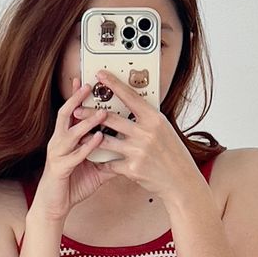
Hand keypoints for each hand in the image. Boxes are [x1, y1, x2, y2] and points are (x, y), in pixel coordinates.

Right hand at [33, 77, 118, 219]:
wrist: (54, 206)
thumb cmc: (72, 185)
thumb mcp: (95, 171)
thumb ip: (109, 160)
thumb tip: (128, 154)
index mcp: (66, 139)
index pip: (71, 113)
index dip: (76, 97)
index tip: (86, 82)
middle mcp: (59, 143)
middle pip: (65, 115)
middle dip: (76, 99)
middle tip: (89, 86)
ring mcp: (57, 155)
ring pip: (70, 132)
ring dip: (87, 122)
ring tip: (102, 113)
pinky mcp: (59, 169)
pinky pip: (74, 155)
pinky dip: (86, 146)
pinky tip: (98, 139)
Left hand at [87, 69, 203, 201]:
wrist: (180, 180)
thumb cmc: (173, 154)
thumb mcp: (164, 130)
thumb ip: (147, 119)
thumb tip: (133, 105)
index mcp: (154, 119)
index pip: (130, 96)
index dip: (113, 84)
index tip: (100, 75)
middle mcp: (146, 133)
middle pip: (111, 118)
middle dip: (90, 113)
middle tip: (77, 109)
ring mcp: (138, 151)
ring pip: (106, 141)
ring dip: (90, 138)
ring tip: (79, 135)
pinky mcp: (132, 168)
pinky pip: (110, 163)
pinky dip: (102, 162)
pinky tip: (94, 160)